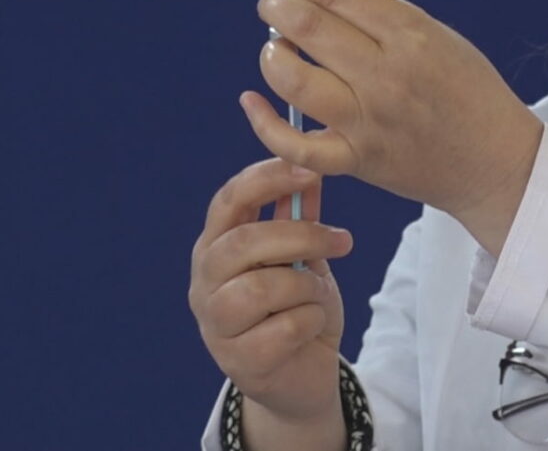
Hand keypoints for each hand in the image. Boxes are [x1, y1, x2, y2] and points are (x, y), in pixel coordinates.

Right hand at [189, 158, 351, 422]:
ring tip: (319, 294)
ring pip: (262, 288)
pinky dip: (310, 320)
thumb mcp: (303, 258)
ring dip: (307, 286)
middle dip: (301, 235)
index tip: (310, 171)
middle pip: (244, 242)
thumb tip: (312, 171)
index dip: (266, 180)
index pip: (228, 201)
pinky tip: (312, 325)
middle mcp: (205, 283)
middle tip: (343, 238)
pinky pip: (283, 328)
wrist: (303, 376)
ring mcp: (216, 325)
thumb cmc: (297, 309)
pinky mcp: (239, 362)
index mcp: (215, 247)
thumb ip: (300, 220)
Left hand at [240, 0, 543, 218]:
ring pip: (294, 80)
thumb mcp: (438, 38)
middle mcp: (387, 75)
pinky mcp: (358, 160)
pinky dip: (265, 122)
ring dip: (272, 56)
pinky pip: (295, 144)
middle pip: (308, 28)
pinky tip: (253, 101)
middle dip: (276, 9)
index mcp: (411, 35)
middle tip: (272, 8)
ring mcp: (369, 120)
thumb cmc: (468, 95)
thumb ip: (382, 20)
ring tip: (277, 51)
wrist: (495, 162)